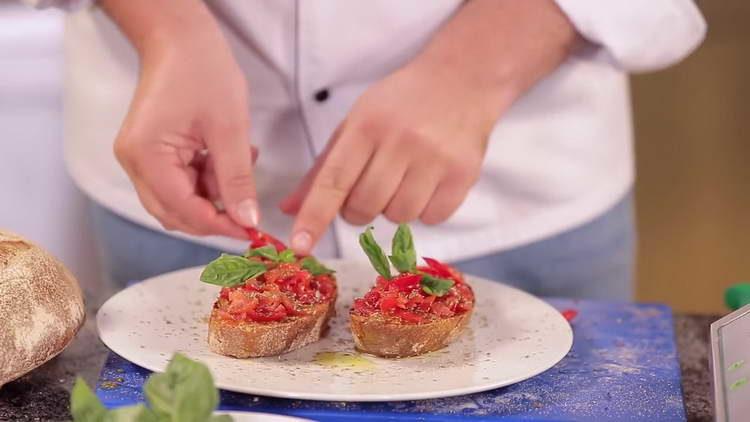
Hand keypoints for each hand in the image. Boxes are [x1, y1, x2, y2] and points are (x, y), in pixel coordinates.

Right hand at [104, 0, 258, 237]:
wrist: (181, 40)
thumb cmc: (203, 73)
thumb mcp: (229, 129)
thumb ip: (236, 179)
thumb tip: (248, 220)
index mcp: (146, 156)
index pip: (183, 210)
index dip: (219, 225)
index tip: (252, 231)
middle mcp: (134, 163)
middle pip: (175, 213)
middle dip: (215, 215)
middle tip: (250, 209)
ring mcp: (140, 159)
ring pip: (179, 200)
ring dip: (214, 194)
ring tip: (242, 165)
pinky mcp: (152, 153)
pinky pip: (180, 182)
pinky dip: (207, 179)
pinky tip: (228, 158)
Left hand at [280, 60, 495, 252]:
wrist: (461, 80)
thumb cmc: (399, 105)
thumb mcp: (356, 124)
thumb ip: (323, 169)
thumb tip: (289, 209)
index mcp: (367, 126)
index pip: (333, 180)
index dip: (314, 216)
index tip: (300, 245)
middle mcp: (401, 141)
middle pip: (365, 207)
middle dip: (359, 208)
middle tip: (371, 185)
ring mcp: (435, 158)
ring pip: (398, 217)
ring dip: (394, 208)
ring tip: (403, 178)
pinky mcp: (464, 174)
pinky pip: (432, 218)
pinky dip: (424, 210)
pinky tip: (427, 183)